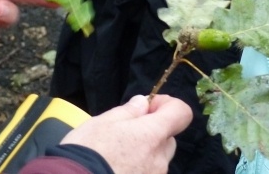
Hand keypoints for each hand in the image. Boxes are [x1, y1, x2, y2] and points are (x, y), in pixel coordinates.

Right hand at [61, 95, 191, 173]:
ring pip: (157, 159)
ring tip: (116, 155)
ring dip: (144, 153)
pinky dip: (138, 169)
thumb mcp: (103, 122)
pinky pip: (148, 173)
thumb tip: (143, 103)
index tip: (148, 107)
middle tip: (126, 133)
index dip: (167, 105)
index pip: (181, 114)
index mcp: (152, 135)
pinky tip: (116, 168)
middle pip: (168, 138)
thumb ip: (129, 111)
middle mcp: (159, 159)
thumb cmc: (86, 152)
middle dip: (152, 132)